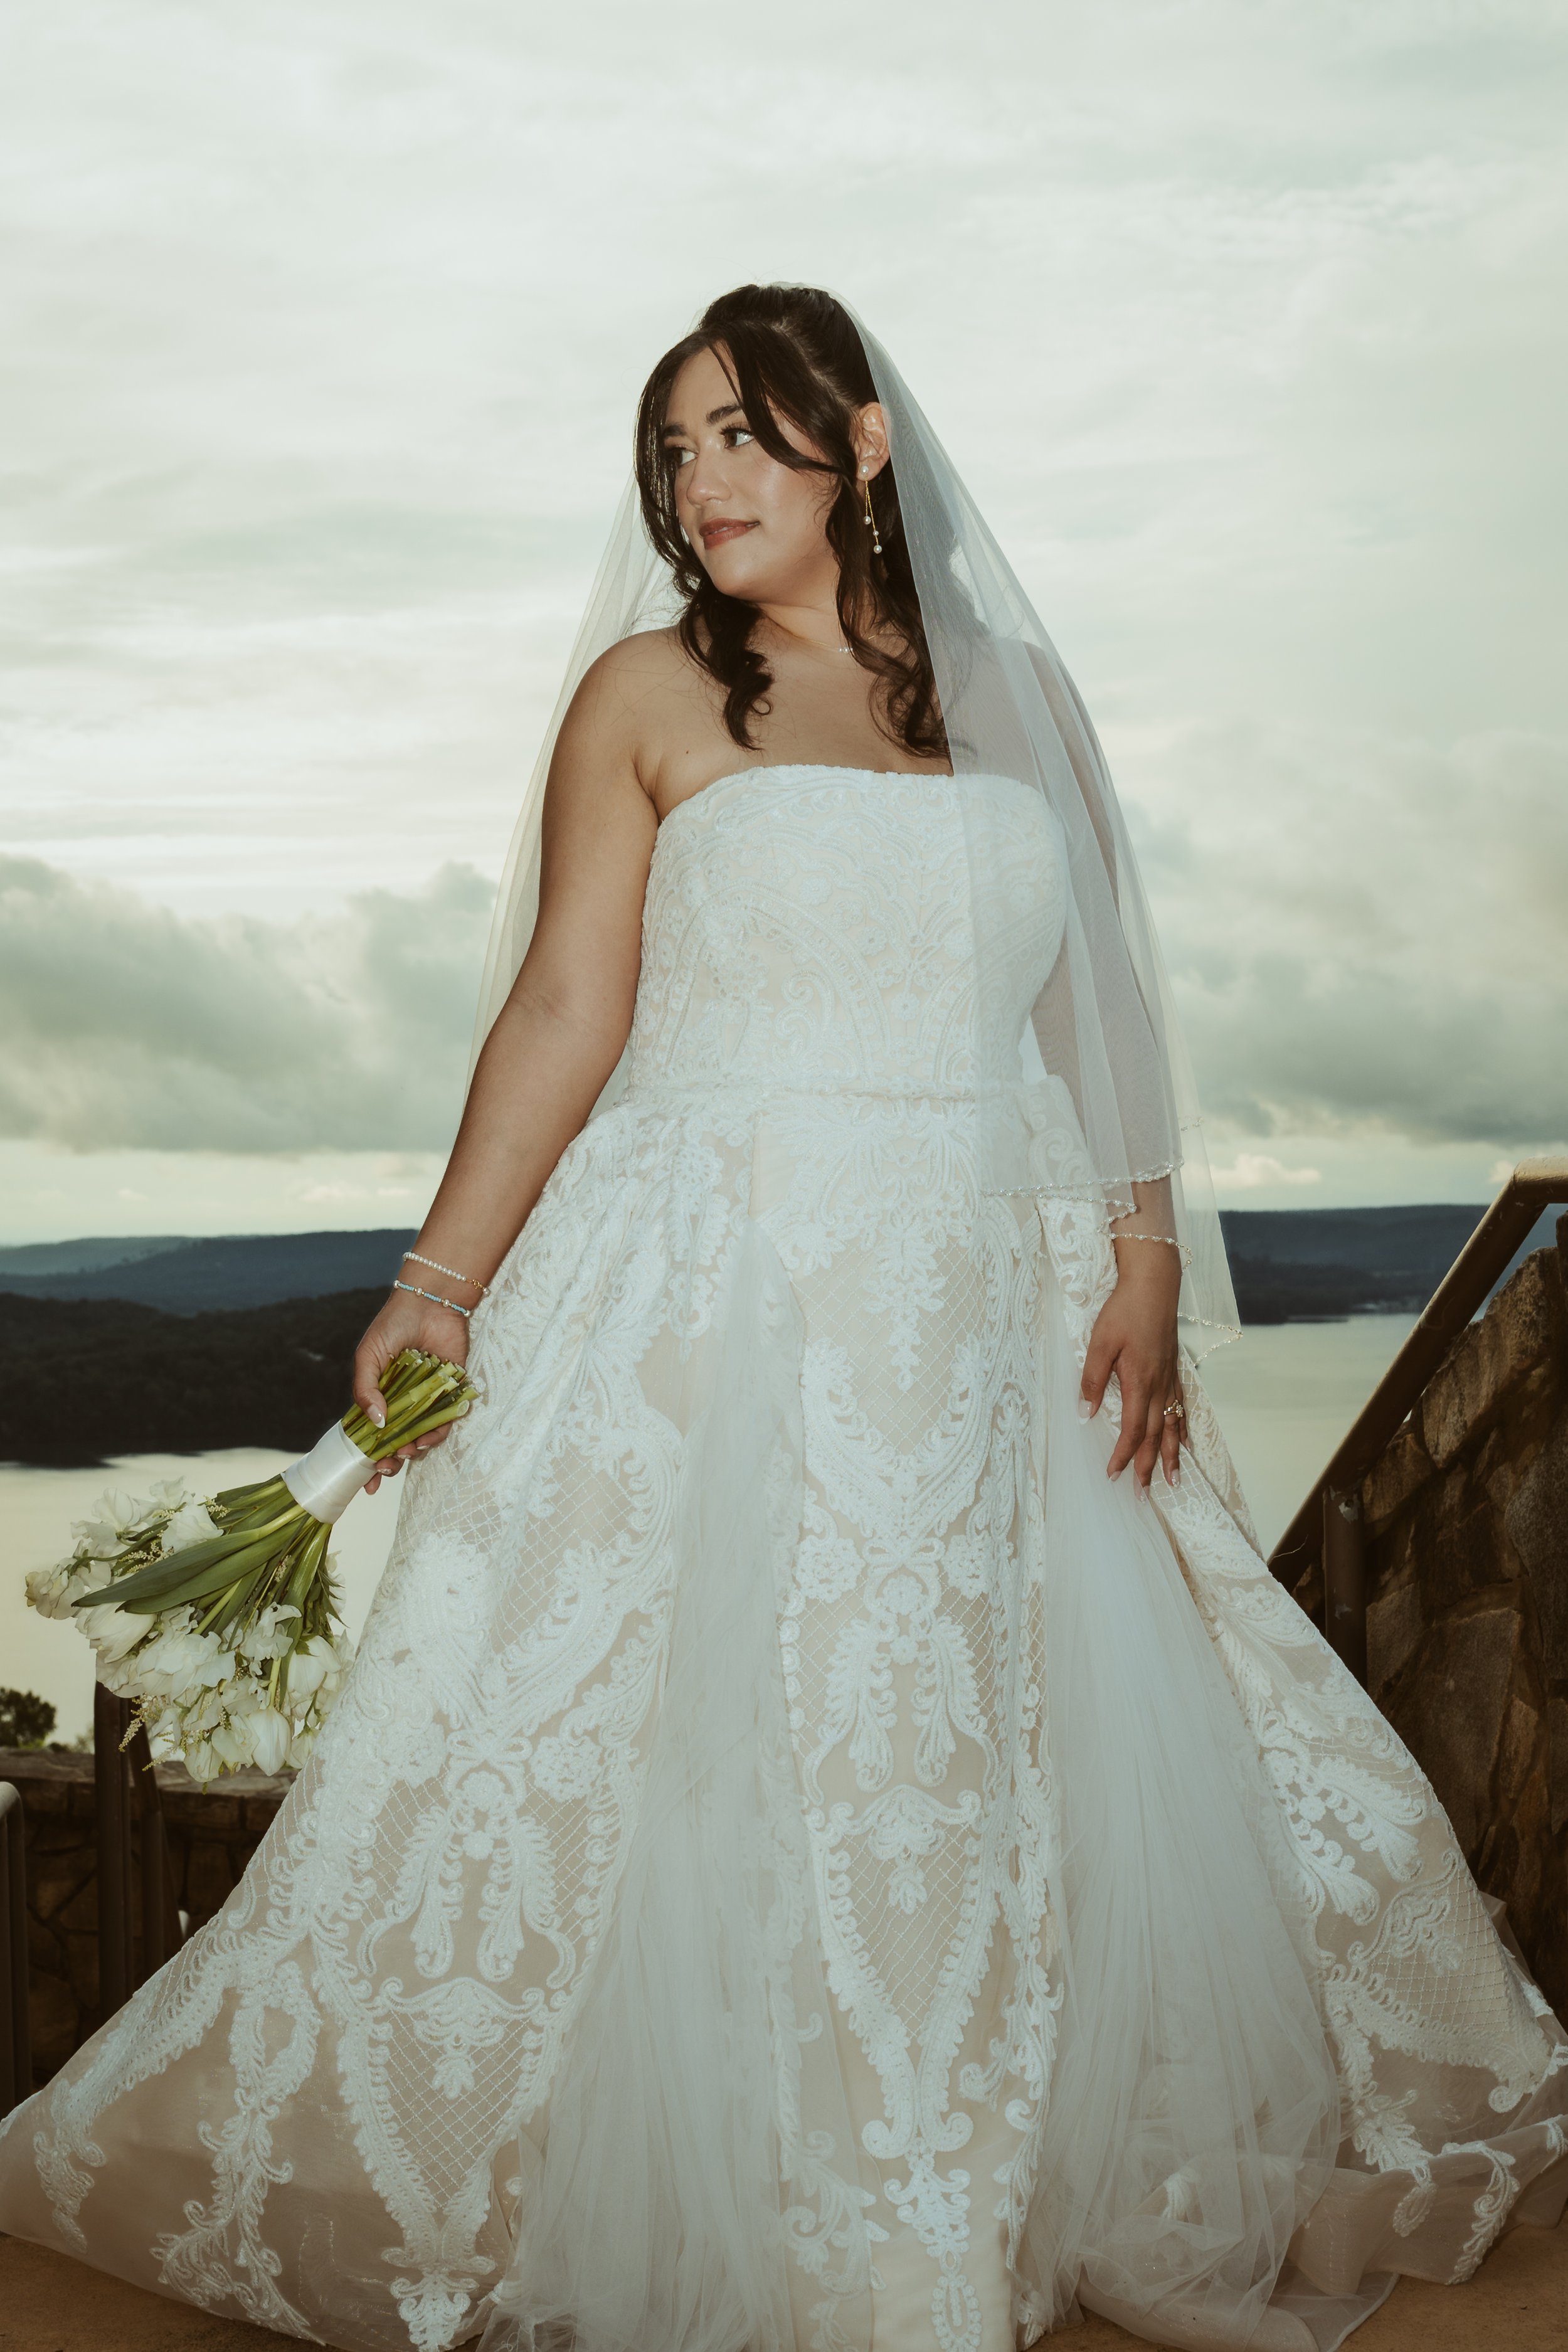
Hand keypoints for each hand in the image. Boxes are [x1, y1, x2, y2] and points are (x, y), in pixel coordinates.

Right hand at [352, 1287, 470, 1496]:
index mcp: (380, 1397)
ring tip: (407, 1451)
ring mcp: (427, 1400)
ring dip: (413, 1450)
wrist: (429, 1302)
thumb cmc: (392, 1326)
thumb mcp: (368, 1356)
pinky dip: (437, 1432)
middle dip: (391, 1461)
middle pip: (397, 1443)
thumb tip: (376, 1424)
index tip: (367, 1483)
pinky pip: (445, 1421)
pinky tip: (426, 1437)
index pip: (372, 1435)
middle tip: (387, 1467)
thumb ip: (366, 1390)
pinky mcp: (451, 1393)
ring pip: (420, 1437)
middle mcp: (403, 1403)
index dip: (368, 1460)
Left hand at [1080, 1244, 1184, 1491]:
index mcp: (1139, 1383)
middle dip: (1148, 1467)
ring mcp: (1171, 1379)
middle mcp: (1160, 1387)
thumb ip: (1092, 1379)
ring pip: (1172, 1427)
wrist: (1154, 1285)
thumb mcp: (1099, 1343)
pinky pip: (1182, 1409)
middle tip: (1143, 1495)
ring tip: (1172, 1482)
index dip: (1123, 1456)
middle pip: (1154, 1436)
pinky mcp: (1174, 1370)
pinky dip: (1182, 1430)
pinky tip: (1182, 1442)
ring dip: (1170, 1456)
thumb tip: (1084, 1413)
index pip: (1131, 1431)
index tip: (1114, 1476)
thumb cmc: (1123, 1311)